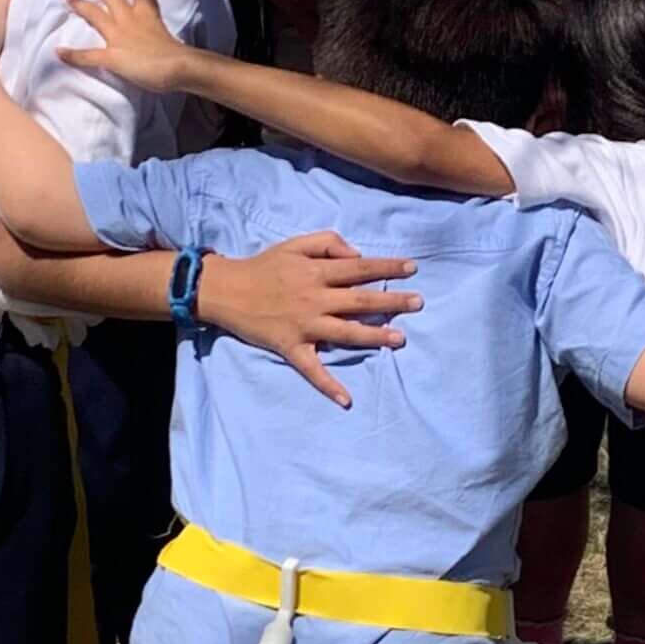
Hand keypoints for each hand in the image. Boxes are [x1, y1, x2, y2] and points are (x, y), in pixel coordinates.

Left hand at [58, 0, 192, 95]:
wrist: (177, 67)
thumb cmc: (181, 56)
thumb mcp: (177, 40)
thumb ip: (170, 40)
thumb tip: (178, 51)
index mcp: (148, 13)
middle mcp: (130, 19)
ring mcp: (118, 36)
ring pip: (95, 14)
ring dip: (81, 6)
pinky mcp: (111, 56)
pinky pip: (87, 55)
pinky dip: (72, 55)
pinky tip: (59, 52)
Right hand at [199, 233, 421, 401]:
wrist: (226, 290)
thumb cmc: (263, 266)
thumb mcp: (295, 244)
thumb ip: (328, 244)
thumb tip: (357, 255)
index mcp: (316, 273)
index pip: (360, 268)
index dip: (387, 267)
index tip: (412, 268)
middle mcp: (314, 299)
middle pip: (360, 300)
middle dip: (391, 301)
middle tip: (418, 302)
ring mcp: (304, 325)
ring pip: (345, 332)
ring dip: (374, 335)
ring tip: (400, 338)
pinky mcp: (291, 348)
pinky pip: (312, 369)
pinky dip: (328, 385)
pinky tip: (346, 400)